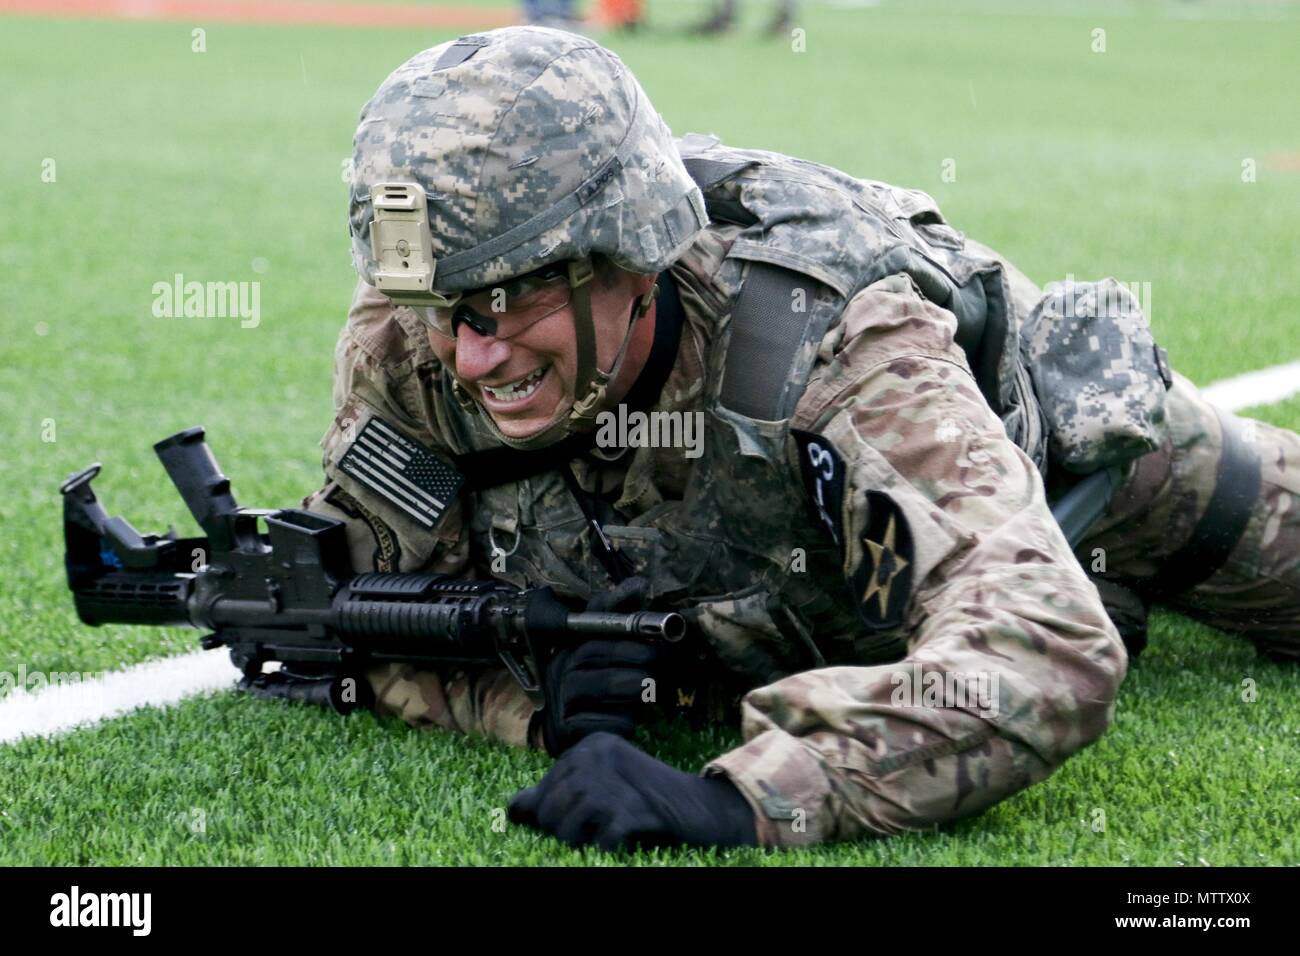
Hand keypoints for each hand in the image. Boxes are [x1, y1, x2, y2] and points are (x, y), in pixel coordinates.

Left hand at [508, 732, 758, 850]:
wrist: (703, 809)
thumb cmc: (648, 800)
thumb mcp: (601, 787)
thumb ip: (560, 793)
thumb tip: (513, 808)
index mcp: (590, 745)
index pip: (542, 791)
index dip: (551, 816)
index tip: (578, 821)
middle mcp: (598, 756)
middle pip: (548, 810)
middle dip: (562, 831)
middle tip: (593, 831)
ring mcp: (614, 782)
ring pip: (564, 829)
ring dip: (580, 844)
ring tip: (604, 837)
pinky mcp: (632, 811)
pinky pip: (597, 844)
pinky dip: (604, 851)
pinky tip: (619, 842)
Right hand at [535, 576, 658, 756]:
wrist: (570, 734)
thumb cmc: (596, 685)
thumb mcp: (606, 650)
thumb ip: (620, 618)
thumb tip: (639, 584)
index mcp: (570, 646)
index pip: (590, 623)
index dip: (617, 618)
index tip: (649, 623)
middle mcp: (560, 670)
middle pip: (594, 653)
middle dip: (630, 654)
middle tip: (657, 658)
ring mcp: (561, 701)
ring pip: (596, 686)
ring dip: (629, 685)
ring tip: (650, 685)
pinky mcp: (567, 731)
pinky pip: (597, 723)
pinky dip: (620, 721)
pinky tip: (632, 720)